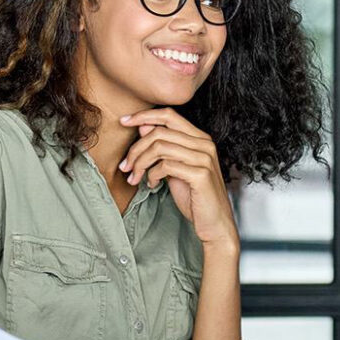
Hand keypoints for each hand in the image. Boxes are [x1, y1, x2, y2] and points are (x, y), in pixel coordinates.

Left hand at [119, 108, 237, 246]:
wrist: (215, 224)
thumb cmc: (195, 197)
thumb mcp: (175, 168)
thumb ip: (163, 148)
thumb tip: (143, 127)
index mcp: (200, 139)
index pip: (169, 115)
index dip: (144, 116)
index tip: (124, 121)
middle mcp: (205, 144)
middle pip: (159, 132)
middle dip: (136, 148)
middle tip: (125, 166)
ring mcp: (204, 158)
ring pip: (160, 147)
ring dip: (140, 163)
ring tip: (134, 178)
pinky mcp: (201, 174)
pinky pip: (165, 165)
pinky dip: (152, 175)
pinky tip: (152, 185)